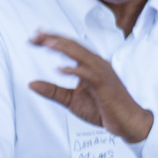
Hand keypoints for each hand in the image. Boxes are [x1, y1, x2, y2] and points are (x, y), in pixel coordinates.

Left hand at [29, 33, 152, 142]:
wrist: (126, 122)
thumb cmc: (102, 110)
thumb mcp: (71, 100)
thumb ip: (52, 91)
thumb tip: (31, 84)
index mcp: (89, 65)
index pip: (69, 47)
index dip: (52, 39)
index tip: (34, 37)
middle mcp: (97, 64)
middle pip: (73, 46)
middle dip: (54, 39)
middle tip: (35, 35)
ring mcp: (102, 73)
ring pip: (82, 55)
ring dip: (64, 48)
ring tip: (46, 43)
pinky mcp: (104, 85)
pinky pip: (89, 74)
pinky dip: (75, 70)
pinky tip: (60, 69)